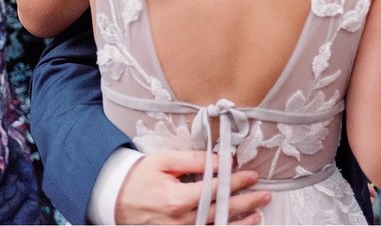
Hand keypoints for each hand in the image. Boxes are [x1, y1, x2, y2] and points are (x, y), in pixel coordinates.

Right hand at [116, 151, 269, 224]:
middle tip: (265, 194)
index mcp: (177, 199)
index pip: (216, 189)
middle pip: (221, 211)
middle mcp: (180, 220)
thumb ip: (194, 161)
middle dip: (246, 202)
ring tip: (258, 214)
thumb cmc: (140, 177)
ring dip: (240, 223)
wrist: (115, 199)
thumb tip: (221, 161)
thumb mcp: (164, 162)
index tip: (252, 174)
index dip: (236, 181)